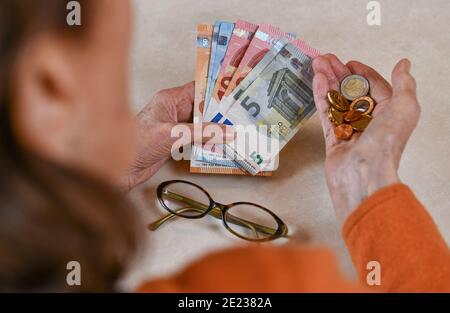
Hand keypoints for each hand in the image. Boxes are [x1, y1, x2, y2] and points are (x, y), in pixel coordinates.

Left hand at [121, 82, 232, 190]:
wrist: (120, 170)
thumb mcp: (173, 134)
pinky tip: (223, 144)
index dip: (217, 88)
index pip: (198, 88)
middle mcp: (174, 110)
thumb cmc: (136, 145)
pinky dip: (210, 141)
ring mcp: (176, 127)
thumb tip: (227, 131)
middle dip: (221, 111)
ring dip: (217, 128)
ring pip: (202, 124)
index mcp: (170, 99)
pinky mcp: (176, 142)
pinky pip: (198, 138)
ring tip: (238, 129)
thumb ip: (201, 133)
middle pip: (203, 107)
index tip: (236, 90)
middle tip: (243, 113)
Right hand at [312, 55, 420, 222]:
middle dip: (338, 73)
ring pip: (336, 100)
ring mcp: (350, 130)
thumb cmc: (386, 143)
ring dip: (326, 81)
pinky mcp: (333, 138)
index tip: (349, 63)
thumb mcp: (404, 107)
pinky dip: (321, 97)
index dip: (362, 73)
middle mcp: (370, 121)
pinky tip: (316, 81)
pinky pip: (326, 114)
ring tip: (316, 65)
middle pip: (351, 92)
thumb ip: (404, 84)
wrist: (363, 173)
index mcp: (389, 113)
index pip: (374, 87)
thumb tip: (404, 64)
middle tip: (325, 59)